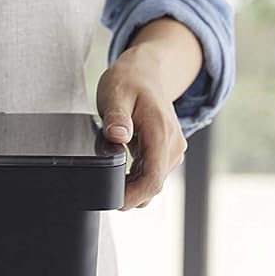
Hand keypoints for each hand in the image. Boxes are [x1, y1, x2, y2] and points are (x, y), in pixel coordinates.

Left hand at [96, 47, 187, 211]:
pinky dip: (135, 178)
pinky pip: (152, 175)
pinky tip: (121, 168)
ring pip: (152, 182)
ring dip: (131, 185)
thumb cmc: (129, 81)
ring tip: (110, 168)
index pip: (152, 178)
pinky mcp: (167, 152)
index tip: (114, 203)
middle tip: (102, 187)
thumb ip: (116, 117)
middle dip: (128, 193)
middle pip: (153, 185)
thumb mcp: (115, 94)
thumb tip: (118, 136)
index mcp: (161, 133)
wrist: (147, 72)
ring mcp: (172, 150)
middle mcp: (173, 145)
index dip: (133, 196)